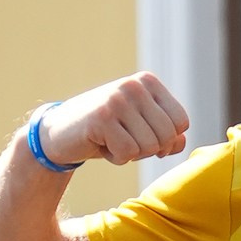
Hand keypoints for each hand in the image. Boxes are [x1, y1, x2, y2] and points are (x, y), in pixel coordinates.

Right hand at [33, 73, 188, 171]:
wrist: (60, 133)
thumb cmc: (105, 133)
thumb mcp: (140, 130)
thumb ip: (166, 135)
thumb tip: (180, 141)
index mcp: (148, 82)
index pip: (181, 122)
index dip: (166, 140)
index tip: (142, 135)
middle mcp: (134, 86)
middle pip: (167, 136)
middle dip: (148, 149)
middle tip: (124, 140)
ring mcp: (118, 99)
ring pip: (149, 147)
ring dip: (130, 154)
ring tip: (111, 140)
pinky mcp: (102, 117)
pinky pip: (128, 154)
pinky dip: (116, 158)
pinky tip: (101, 144)